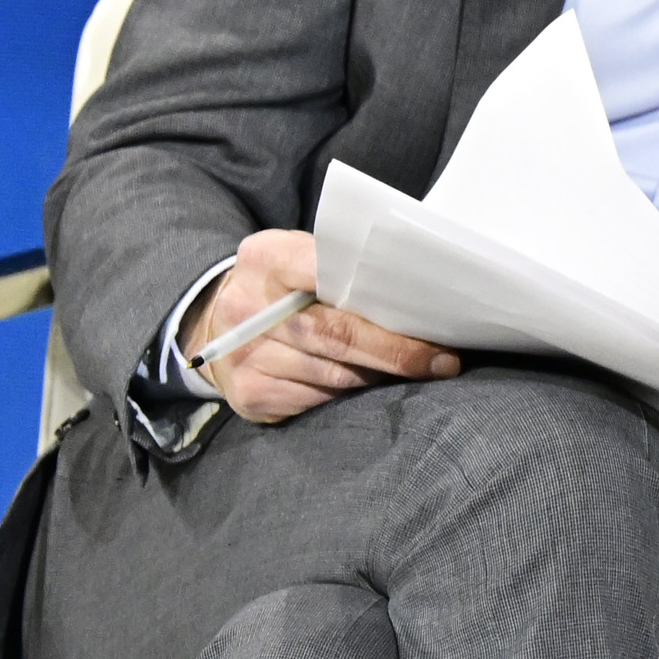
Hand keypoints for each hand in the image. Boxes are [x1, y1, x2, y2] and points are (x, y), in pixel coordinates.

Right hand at [185, 229, 459, 426]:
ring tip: (416, 372)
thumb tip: (419, 298)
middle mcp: (246, 307)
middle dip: (396, 351)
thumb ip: (345, 269)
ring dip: (379, 376)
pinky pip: (316, 399)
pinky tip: (369, 386)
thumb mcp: (302, 258)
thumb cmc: (283, 286)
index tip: (428, 316)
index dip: (382, 296)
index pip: (327, 269)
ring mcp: (242, 355)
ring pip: (332, 375)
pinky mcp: (249, 394)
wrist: (216, 323)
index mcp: (267, 259)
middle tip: (442, 361)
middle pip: (335, 334)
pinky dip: (349, 395)